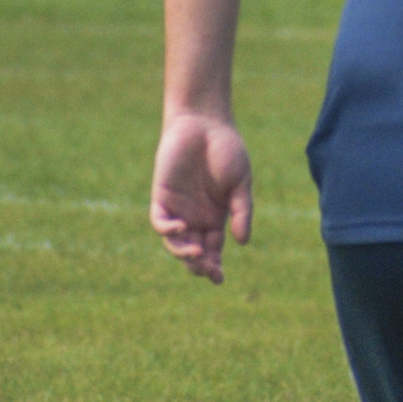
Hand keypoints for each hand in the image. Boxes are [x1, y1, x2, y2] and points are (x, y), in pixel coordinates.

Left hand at [150, 110, 252, 283]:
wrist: (204, 122)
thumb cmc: (226, 149)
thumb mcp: (240, 182)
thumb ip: (241, 211)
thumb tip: (242, 242)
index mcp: (216, 216)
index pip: (213, 250)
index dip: (214, 267)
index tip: (218, 279)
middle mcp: (195, 217)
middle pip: (193, 252)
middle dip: (200, 266)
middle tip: (208, 270)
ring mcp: (178, 208)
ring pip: (175, 242)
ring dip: (183, 253)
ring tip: (196, 255)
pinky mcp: (162, 197)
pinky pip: (160, 223)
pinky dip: (168, 230)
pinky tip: (181, 228)